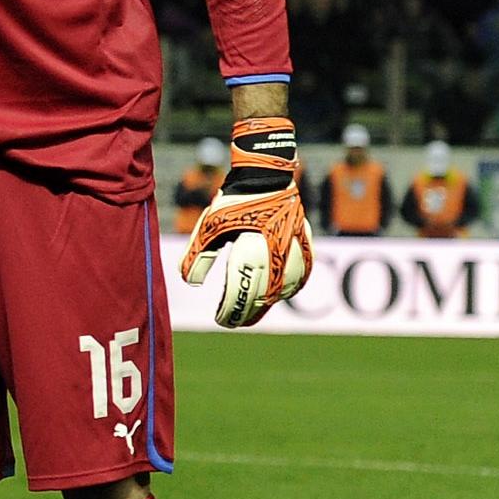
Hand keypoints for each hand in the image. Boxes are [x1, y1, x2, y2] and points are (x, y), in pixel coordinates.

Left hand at [178, 119, 310, 325]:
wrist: (267, 176)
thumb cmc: (233, 201)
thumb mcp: (209, 226)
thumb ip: (198, 256)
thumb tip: (192, 283)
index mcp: (252, 251)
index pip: (241, 291)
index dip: (231, 310)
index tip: (221, 320)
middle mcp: (278, 254)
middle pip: (264, 296)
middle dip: (248, 312)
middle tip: (233, 322)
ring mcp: (296, 250)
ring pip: (286, 289)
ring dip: (269, 303)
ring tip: (252, 312)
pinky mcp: (306, 244)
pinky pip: (302, 275)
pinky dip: (289, 289)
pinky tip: (277, 295)